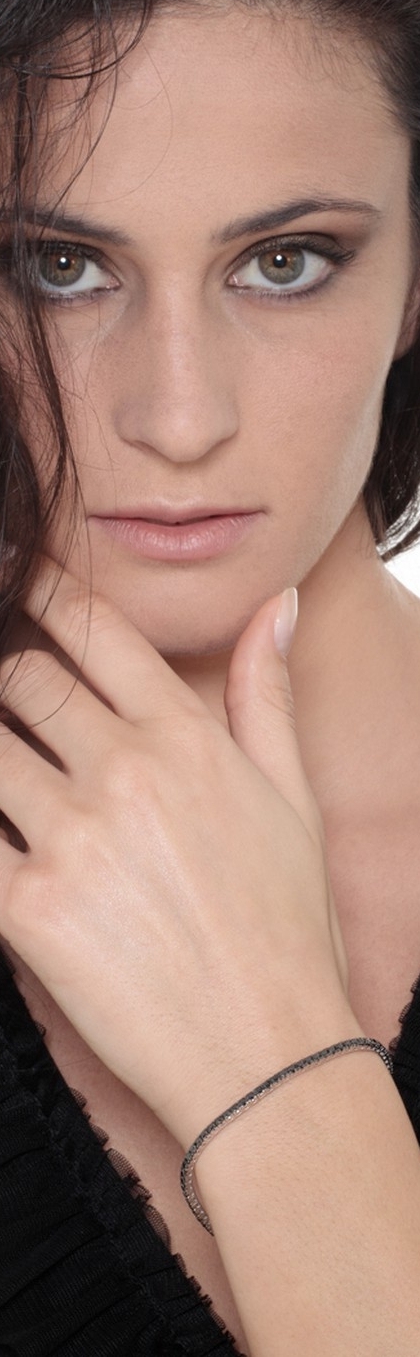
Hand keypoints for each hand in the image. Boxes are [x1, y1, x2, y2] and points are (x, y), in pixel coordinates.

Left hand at [0, 561, 354, 1147]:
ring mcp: (73, 838)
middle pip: (20, 678)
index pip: (94, 630)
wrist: (267, 1050)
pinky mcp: (30, 910)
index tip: (17, 578)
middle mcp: (126, 772)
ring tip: (4, 759)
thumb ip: (266, 694)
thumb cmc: (284, 925)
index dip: (42, 592)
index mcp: (185, 738)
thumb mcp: (292, 798)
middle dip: (0, 673)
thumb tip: (272, 605)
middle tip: (3, 688)